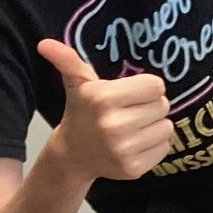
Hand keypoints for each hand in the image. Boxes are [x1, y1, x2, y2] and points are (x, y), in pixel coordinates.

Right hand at [38, 41, 171, 181]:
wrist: (73, 154)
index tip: (130, 94)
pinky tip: (134, 143)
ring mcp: (124, 150)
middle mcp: (114, 126)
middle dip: (149, 106)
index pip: (156, 86)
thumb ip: (67, 60)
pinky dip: (154, 145)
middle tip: (129, 111)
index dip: (145, 87)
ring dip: (154, 125)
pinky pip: (165, 148)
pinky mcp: (134, 169)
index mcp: (104, 99)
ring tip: (132, 127)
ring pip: (167, 127)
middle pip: (163, 106)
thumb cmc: (82, 112)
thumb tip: (45, 44)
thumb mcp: (77, 84)